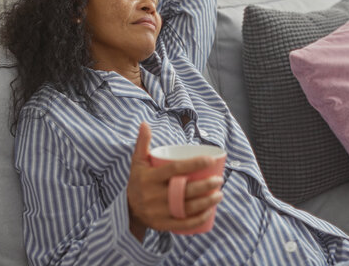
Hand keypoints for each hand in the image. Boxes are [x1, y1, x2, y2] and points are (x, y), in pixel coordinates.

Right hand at [127, 122, 223, 239]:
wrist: (128, 210)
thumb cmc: (139, 181)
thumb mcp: (137, 162)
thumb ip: (142, 143)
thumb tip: (145, 123)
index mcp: (149, 178)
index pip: (174, 169)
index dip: (194, 164)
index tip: (211, 160)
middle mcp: (153, 195)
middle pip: (184, 190)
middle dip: (206, 186)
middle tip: (219, 180)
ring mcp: (157, 212)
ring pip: (187, 208)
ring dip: (207, 203)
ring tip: (219, 194)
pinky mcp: (162, 225)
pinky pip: (183, 224)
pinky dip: (199, 219)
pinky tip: (210, 212)